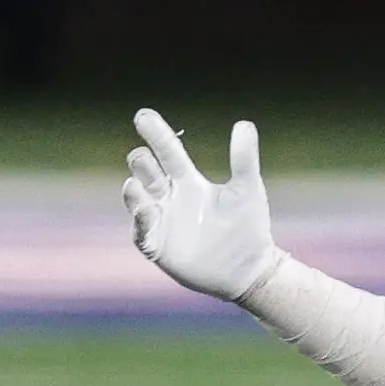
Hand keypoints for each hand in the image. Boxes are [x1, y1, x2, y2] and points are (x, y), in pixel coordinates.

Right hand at [123, 108, 279, 302]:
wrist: (250, 269)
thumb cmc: (248, 227)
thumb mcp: (247, 190)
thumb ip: (244, 159)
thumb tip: (245, 124)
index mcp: (188, 182)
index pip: (168, 152)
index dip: (156, 134)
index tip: (144, 116)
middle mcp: (169, 198)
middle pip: (146, 173)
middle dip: (142, 163)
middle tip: (143, 156)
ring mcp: (161, 221)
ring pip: (137, 200)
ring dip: (134, 192)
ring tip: (134, 182)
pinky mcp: (158, 246)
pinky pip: (141, 232)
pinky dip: (140, 221)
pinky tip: (145, 210)